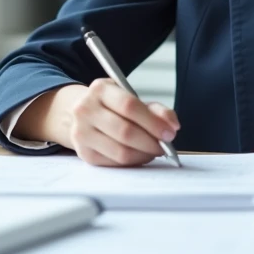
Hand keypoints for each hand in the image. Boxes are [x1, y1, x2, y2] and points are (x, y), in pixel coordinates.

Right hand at [41, 80, 179, 166]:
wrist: (82, 114)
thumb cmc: (112, 106)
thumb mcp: (131, 98)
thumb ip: (155, 109)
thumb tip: (172, 125)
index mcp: (100, 89)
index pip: (129, 106)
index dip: (153, 122)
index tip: (170, 132)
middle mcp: (85, 110)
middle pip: (125, 132)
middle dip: (151, 142)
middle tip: (165, 146)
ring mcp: (81, 133)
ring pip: (121, 152)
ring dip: (144, 155)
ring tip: (153, 151)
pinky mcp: (84, 153)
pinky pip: (115, 163)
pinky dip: (133, 162)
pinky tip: (139, 155)